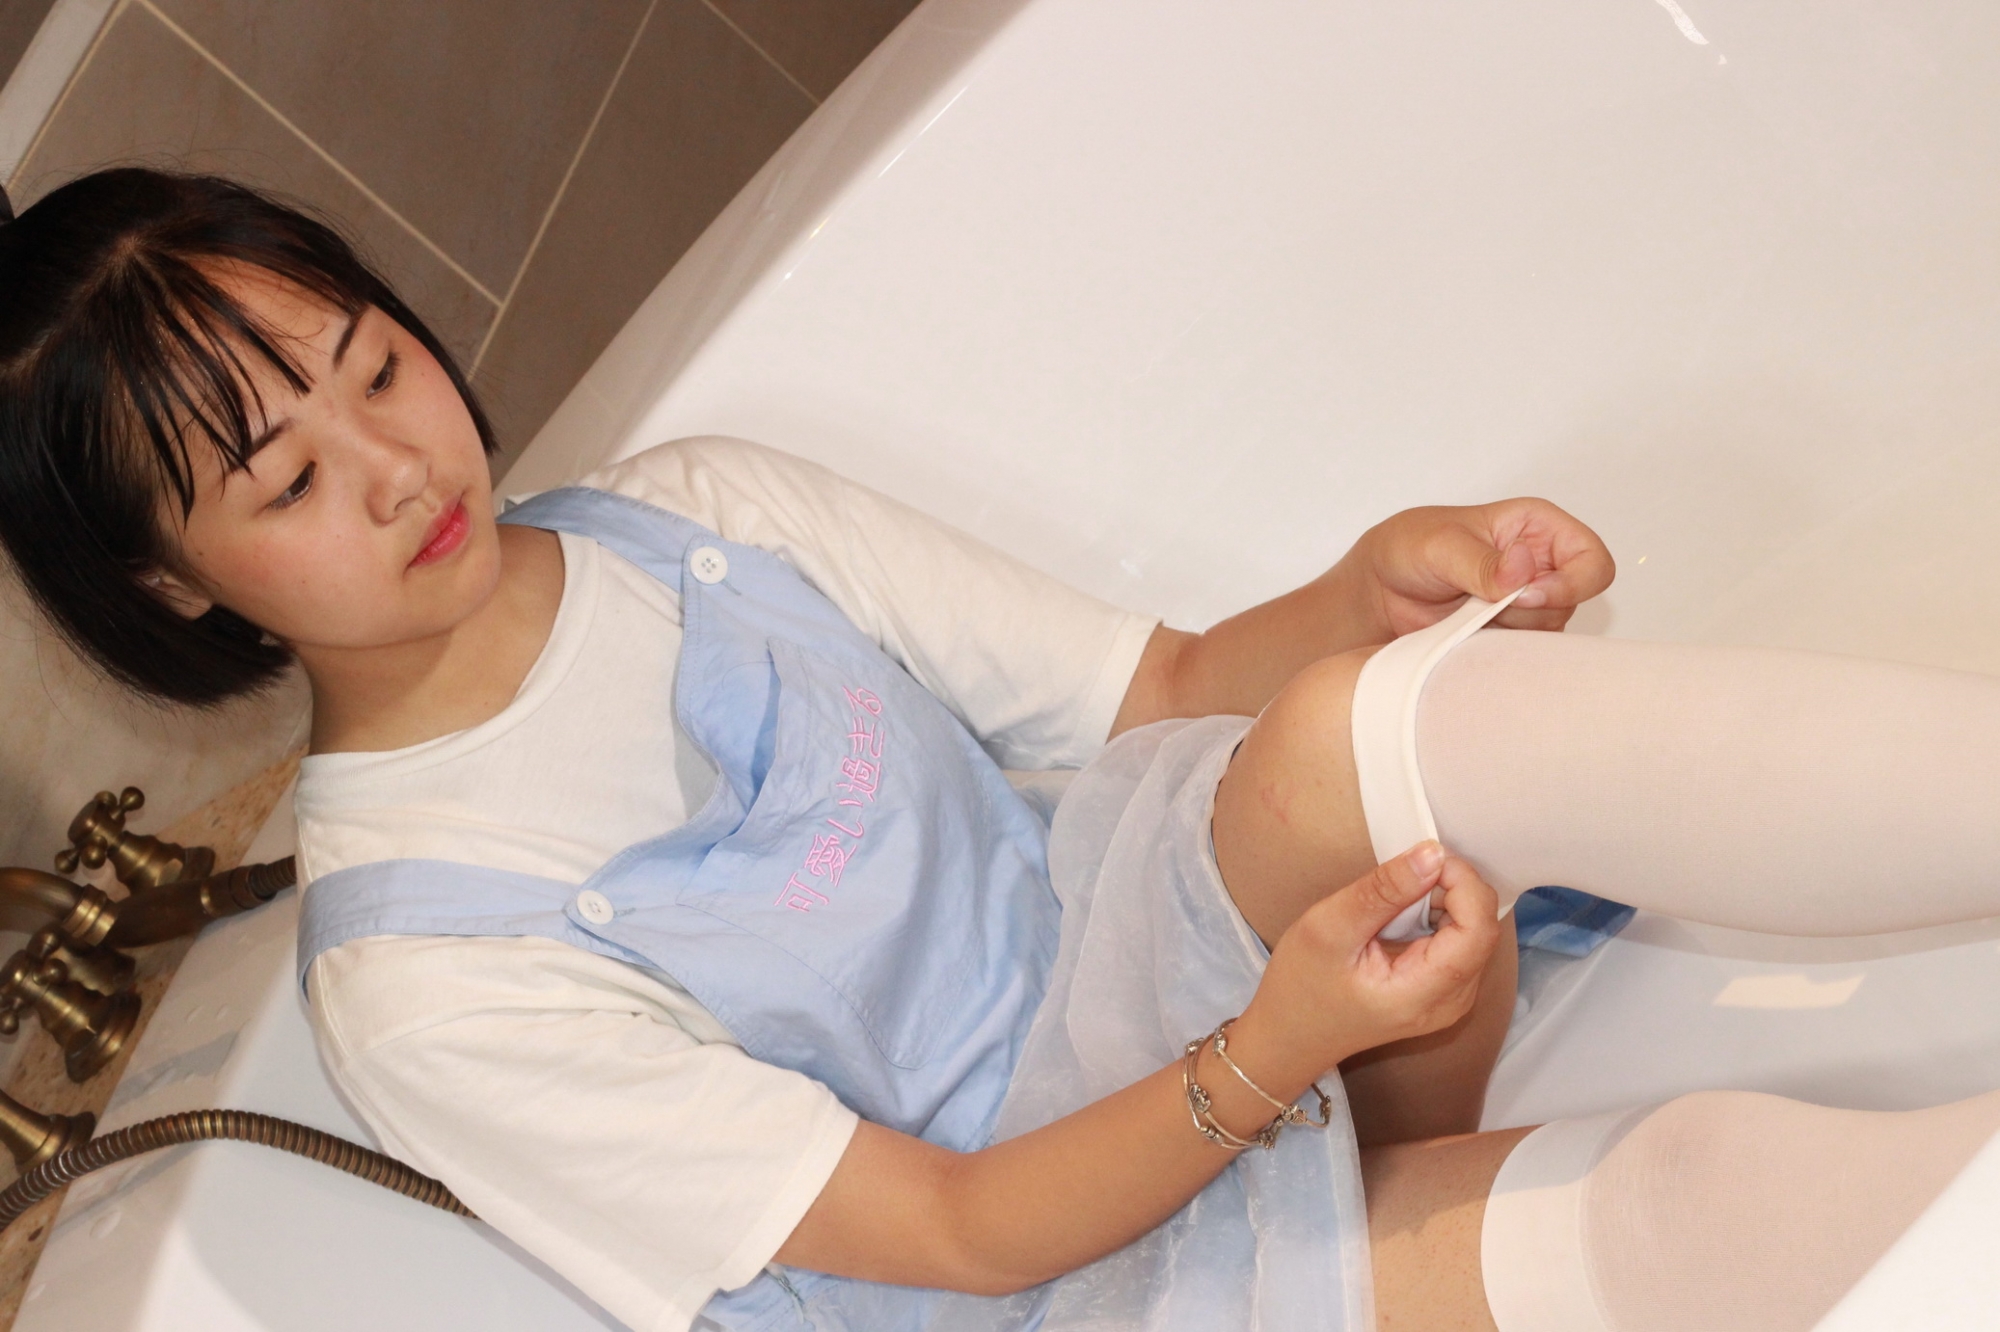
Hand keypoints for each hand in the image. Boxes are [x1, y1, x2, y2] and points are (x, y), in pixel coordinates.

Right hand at [1235, 843, 1500, 1079]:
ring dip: (1447, 900)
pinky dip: (1441, 916)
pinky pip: (1462, 943)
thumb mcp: (1328, 928)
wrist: (1290, 1036)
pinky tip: (1404, 915)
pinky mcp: (1445, 993)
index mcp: (1424, 995)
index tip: (1424, 859)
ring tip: (1397, 896)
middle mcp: (1452, 1002)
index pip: (1478, 929)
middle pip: (1482, 929)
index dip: (1462, 883)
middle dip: (1454, 888)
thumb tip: (1433, 854)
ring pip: (1476, 933)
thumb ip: (1382, 891)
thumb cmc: (1301, 986)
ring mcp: (1452, 1001)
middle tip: (1405, 872)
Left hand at [1341, 498, 1614, 635]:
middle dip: (1528, 612)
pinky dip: (1495, 652)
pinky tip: (1464, 637)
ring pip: (1548, 635)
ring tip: (1463, 615)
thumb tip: (1521, 569)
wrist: (1376, 592)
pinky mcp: (1509, 638)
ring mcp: (1527, 607)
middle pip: (1572, 604)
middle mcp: (1541, 567)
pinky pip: (1521, 656)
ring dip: (1506, 632)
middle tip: (1483, 608)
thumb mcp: (1437, 545)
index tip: (1526, 595)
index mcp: (1536, 528)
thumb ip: (1480, 561)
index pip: (1592, 560)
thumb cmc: (1406, 549)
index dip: (1572, 583)